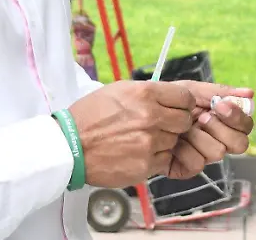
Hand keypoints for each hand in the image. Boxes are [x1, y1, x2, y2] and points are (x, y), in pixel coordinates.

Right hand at [68, 80, 194, 187]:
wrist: (69, 146)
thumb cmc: (90, 116)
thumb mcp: (119, 90)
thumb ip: (148, 92)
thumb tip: (170, 97)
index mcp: (145, 93)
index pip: (185, 97)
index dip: (182, 104)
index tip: (177, 108)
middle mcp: (151, 116)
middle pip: (185, 121)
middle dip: (176, 124)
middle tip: (161, 126)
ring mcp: (149, 142)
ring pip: (175, 141)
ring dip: (164, 142)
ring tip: (142, 140)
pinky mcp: (145, 165)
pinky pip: (164, 160)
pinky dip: (155, 158)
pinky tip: (138, 153)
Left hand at [166, 82, 255, 178]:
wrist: (140, 116)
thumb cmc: (167, 102)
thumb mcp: (192, 91)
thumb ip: (220, 92)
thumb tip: (250, 93)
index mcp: (223, 121)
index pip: (245, 126)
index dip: (237, 118)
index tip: (219, 106)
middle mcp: (217, 140)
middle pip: (240, 143)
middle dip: (220, 128)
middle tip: (201, 118)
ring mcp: (204, 155)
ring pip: (218, 152)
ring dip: (200, 137)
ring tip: (184, 129)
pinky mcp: (187, 168)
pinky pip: (197, 164)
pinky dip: (185, 151)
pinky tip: (175, 142)